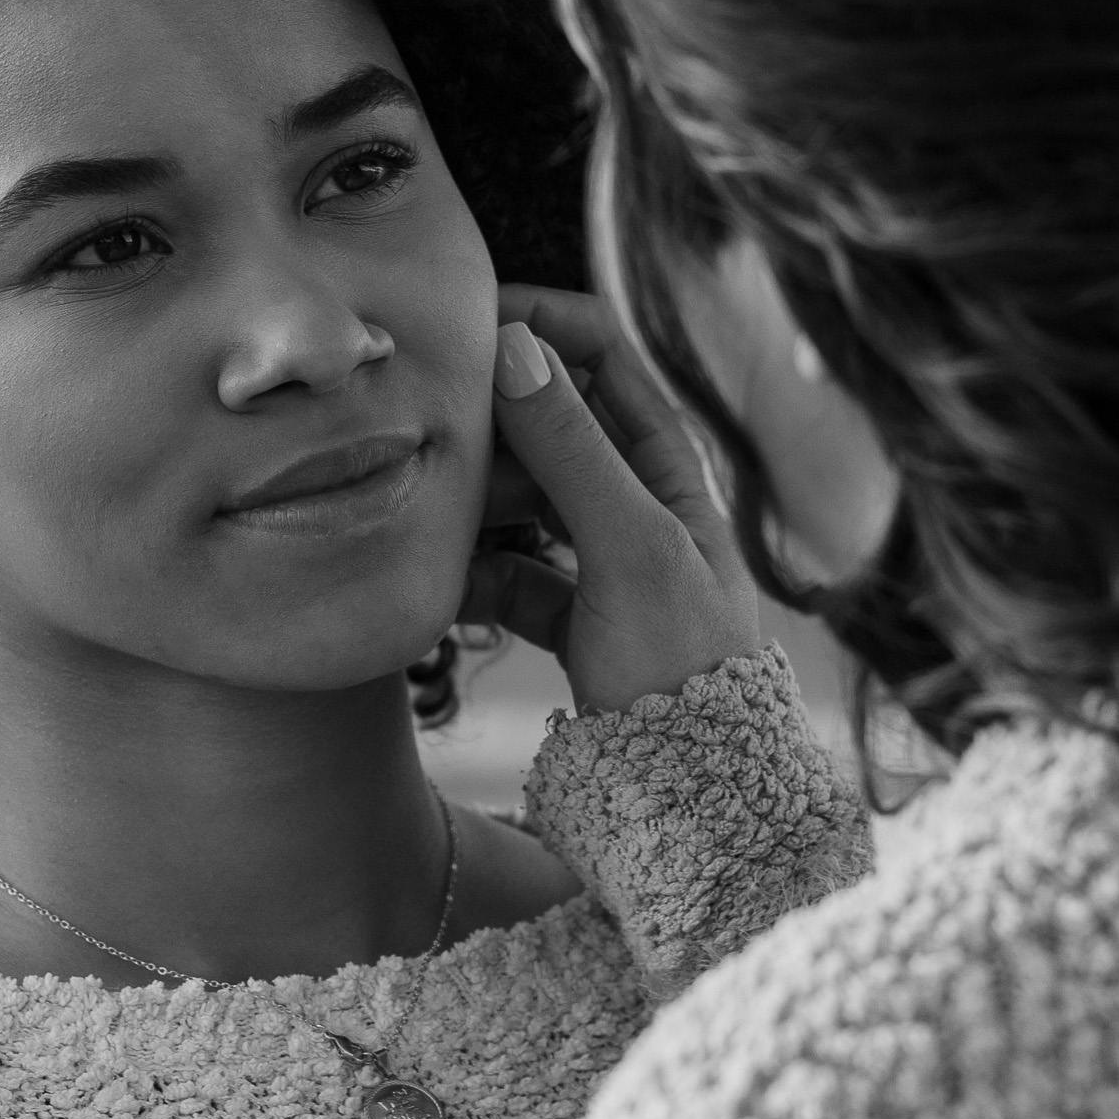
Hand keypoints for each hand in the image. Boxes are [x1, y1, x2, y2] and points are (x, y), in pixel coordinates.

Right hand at [461, 284, 761, 714]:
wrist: (697, 798)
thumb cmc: (682, 665)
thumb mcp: (628, 546)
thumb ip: (571, 448)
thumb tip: (512, 343)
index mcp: (668, 460)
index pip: (599, 349)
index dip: (536, 321)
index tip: (460, 321)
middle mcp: (635, 496)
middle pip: (547, 421)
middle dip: (488, 418)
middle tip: (421, 424)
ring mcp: (599, 556)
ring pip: (517, 495)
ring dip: (473, 499)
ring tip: (426, 509)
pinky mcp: (570, 615)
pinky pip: (505, 569)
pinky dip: (473, 573)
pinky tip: (438, 587)